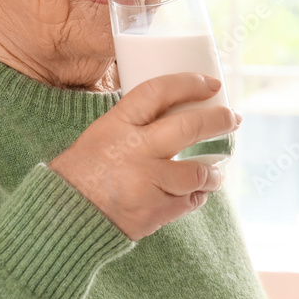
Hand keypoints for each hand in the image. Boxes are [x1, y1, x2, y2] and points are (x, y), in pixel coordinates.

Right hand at [47, 72, 240, 240]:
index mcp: (117, 125)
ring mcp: (145, 182)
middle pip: (189, 127)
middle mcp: (133, 150)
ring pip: (198, 172)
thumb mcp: (101, 134)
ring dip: (213, 173)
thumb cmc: (83, 171)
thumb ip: (133, 124)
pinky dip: (196, 197)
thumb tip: (176, 110)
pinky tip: (192, 193)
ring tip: (215, 173)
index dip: (189, 83)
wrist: (66, 216)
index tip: (211, 83)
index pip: (158, 92)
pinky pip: (189, 201)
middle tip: (233, 118)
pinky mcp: (154, 210)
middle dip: (219, 120)